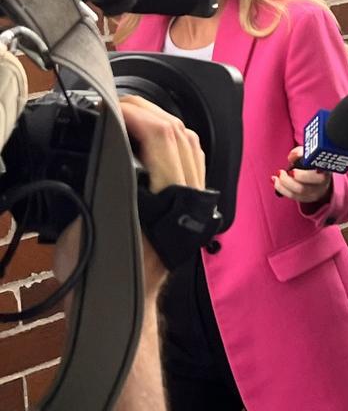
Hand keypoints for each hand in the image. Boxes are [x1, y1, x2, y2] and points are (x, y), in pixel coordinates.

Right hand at [55, 96, 206, 296]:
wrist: (119, 308)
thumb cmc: (101, 276)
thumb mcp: (88, 224)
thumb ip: (100, 183)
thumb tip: (99, 150)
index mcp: (170, 200)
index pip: (163, 139)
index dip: (137, 114)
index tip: (111, 107)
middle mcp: (191, 199)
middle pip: (180, 135)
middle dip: (147, 110)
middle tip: (117, 103)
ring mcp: (196, 201)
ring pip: (190, 144)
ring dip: (162, 121)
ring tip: (130, 112)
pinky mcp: (193, 205)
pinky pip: (192, 159)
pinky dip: (172, 139)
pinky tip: (152, 135)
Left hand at [273, 147, 333, 204]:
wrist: (321, 173)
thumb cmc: (314, 161)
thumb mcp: (310, 153)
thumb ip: (300, 152)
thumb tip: (292, 158)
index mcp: (325, 171)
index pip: (317, 177)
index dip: (303, 175)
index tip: (292, 170)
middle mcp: (321, 185)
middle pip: (303, 188)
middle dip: (288, 181)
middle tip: (281, 172)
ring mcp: (314, 193)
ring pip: (296, 194)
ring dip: (282, 184)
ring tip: (277, 176)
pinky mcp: (306, 198)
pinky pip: (292, 196)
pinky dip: (281, 188)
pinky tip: (276, 181)